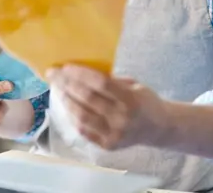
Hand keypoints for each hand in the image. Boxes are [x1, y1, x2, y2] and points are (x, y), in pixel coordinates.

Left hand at [46, 64, 167, 149]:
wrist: (159, 129)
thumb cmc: (145, 101)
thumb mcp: (134, 86)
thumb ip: (112, 81)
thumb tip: (81, 72)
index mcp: (131, 99)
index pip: (100, 83)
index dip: (81, 74)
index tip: (65, 66)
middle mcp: (121, 118)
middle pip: (87, 99)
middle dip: (66, 84)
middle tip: (53, 74)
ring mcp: (113, 134)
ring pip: (81, 116)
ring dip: (66, 101)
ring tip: (58, 90)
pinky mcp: (107, 145)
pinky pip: (83, 130)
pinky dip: (72, 117)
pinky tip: (67, 106)